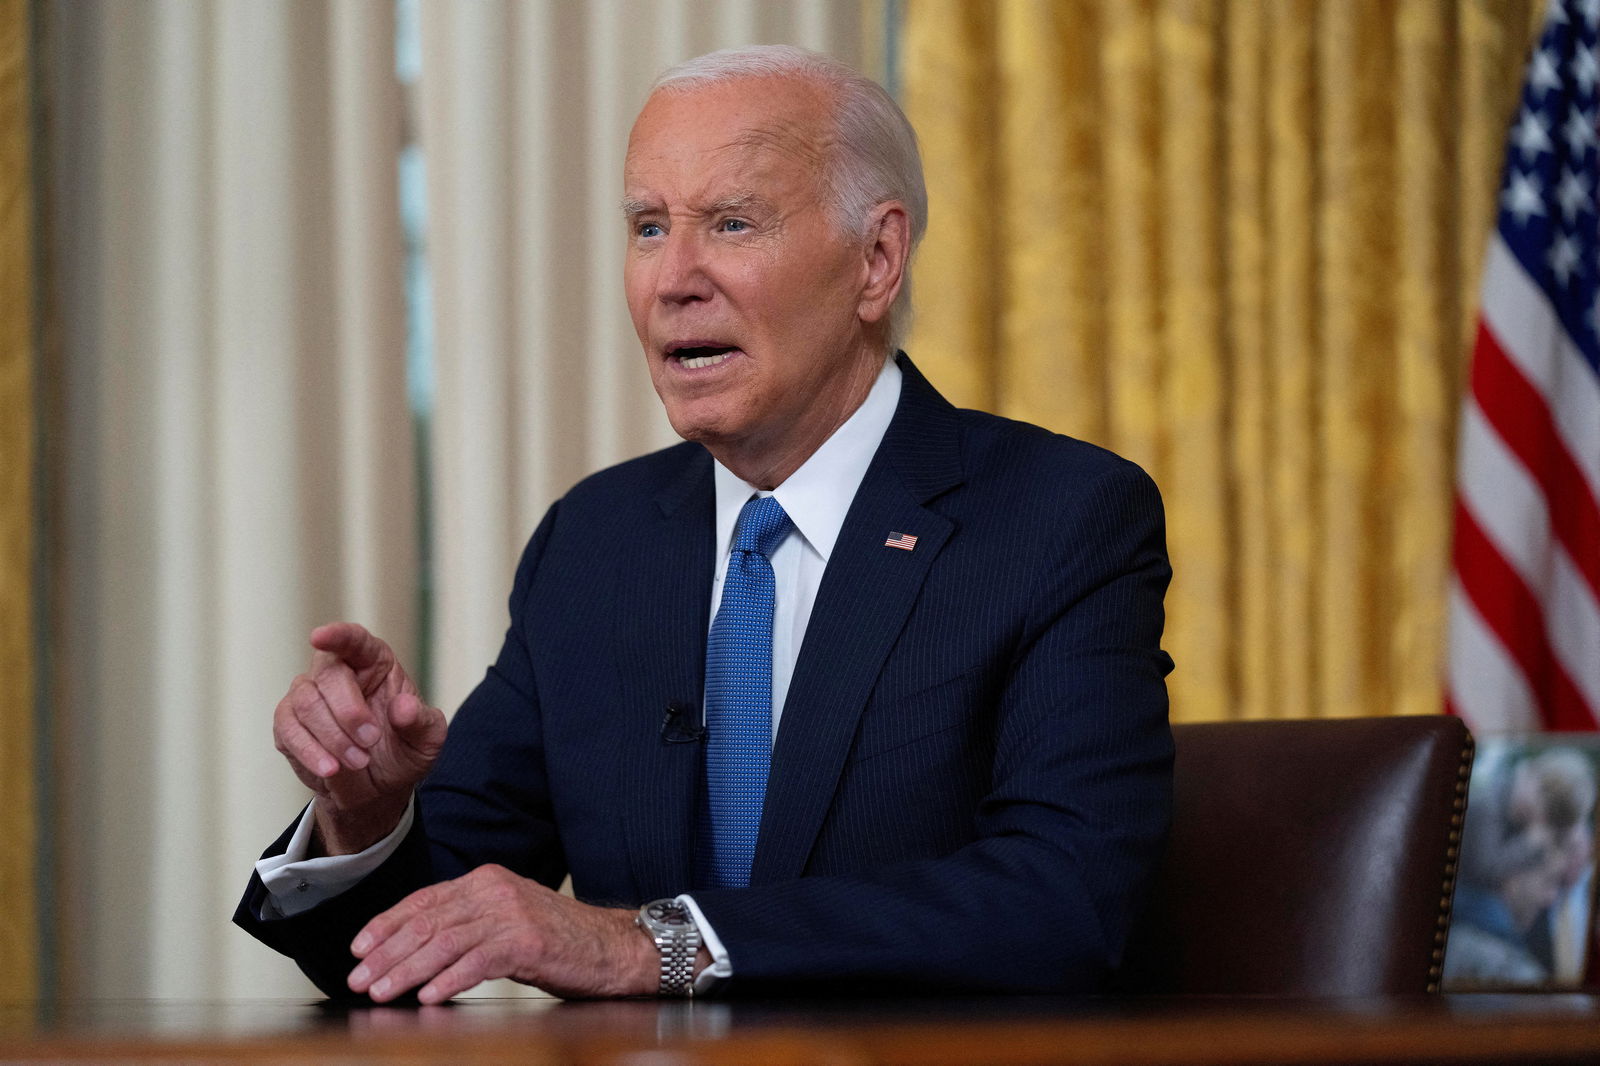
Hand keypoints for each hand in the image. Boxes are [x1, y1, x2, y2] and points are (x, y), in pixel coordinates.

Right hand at [272, 622, 446, 852]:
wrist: (378, 789)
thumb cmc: (403, 752)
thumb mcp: (426, 740)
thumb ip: (420, 722)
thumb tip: (404, 707)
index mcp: (374, 663)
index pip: (354, 640)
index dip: (337, 636)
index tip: (320, 637)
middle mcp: (338, 672)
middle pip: (329, 675)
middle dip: (349, 712)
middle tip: (371, 741)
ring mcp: (309, 696)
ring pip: (306, 702)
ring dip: (333, 737)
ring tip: (358, 761)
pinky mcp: (289, 724)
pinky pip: (289, 729)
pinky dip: (310, 751)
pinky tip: (330, 769)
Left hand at [346, 865, 665, 1001]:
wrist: (612, 947)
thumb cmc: (558, 940)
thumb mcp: (506, 921)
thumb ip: (466, 924)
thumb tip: (412, 949)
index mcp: (485, 880)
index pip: (423, 900)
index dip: (386, 924)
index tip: (359, 948)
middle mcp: (494, 890)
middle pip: (427, 922)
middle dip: (387, 953)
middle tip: (359, 978)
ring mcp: (511, 914)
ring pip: (444, 942)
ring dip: (406, 970)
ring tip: (383, 992)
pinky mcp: (527, 941)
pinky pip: (477, 962)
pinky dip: (448, 980)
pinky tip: (428, 996)